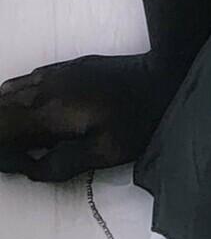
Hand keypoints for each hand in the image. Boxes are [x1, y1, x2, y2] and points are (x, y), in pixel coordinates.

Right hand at [0, 51, 183, 182]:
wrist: (165, 74)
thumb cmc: (139, 117)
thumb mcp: (105, 152)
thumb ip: (63, 164)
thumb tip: (32, 171)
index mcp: (50, 110)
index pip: (2, 128)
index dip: (3, 152)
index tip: (18, 166)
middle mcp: (45, 87)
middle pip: (0, 108)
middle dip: (2, 134)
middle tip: (20, 156)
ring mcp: (56, 72)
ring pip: (9, 92)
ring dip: (7, 117)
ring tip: (25, 141)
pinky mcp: (68, 67)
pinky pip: (28, 79)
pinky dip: (18, 100)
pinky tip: (35, 116)